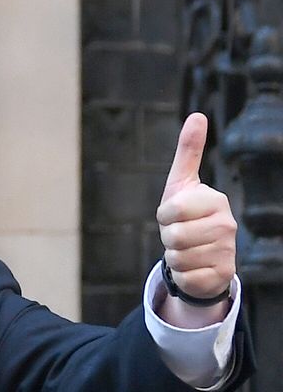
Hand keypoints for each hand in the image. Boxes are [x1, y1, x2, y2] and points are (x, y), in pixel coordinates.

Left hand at [157, 111, 237, 311]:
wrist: (203, 255)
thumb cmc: (188, 216)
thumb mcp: (182, 184)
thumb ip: (188, 152)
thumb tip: (198, 115)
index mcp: (216, 201)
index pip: (171, 210)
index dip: (165, 215)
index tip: (175, 215)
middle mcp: (227, 225)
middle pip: (172, 236)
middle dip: (168, 238)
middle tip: (180, 235)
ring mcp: (227, 251)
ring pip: (176, 257)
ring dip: (174, 256)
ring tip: (187, 249)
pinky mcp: (221, 275)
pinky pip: (184, 276)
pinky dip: (182, 274)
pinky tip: (194, 267)